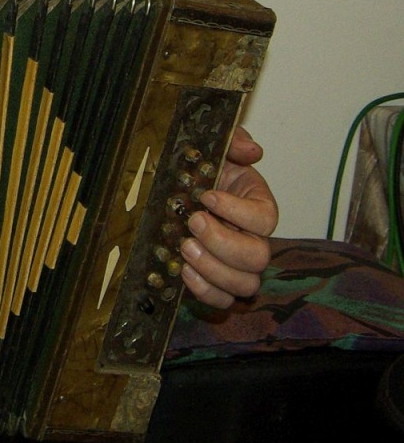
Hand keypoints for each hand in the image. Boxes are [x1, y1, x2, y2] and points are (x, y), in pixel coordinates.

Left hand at [179, 126, 278, 308]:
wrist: (176, 189)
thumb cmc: (202, 171)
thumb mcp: (215, 148)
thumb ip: (234, 142)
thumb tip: (252, 151)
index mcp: (257, 206)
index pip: (265, 218)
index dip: (239, 211)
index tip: (207, 196)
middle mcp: (252, 239)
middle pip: (257, 258)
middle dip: (223, 243)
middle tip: (193, 222)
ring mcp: (236, 265)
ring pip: (244, 284)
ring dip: (213, 269)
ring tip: (185, 247)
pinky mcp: (215, 281)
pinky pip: (223, 300)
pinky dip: (205, 291)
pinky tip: (184, 271)